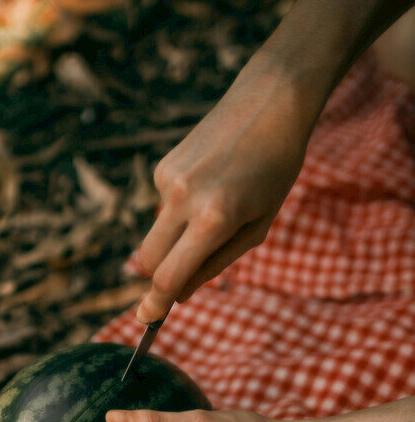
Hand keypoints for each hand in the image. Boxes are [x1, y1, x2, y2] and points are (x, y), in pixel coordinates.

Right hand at [134, 56, 314, 323]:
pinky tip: (209, 182)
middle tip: (177, 285)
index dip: (157, 303)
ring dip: (176, 238)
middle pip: (150, 261)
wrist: (270, 102)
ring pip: (156, 234)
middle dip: (161, 277)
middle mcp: (183, 199)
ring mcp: (167, 180)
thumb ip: (215, 264)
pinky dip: (181, 208)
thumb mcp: (258, 226)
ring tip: (217, 205)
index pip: (170, 276)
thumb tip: (180, 294)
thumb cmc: (274, 170)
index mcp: (214, 218)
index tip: (147, 320)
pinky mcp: (162, 167)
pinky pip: (164, 206)